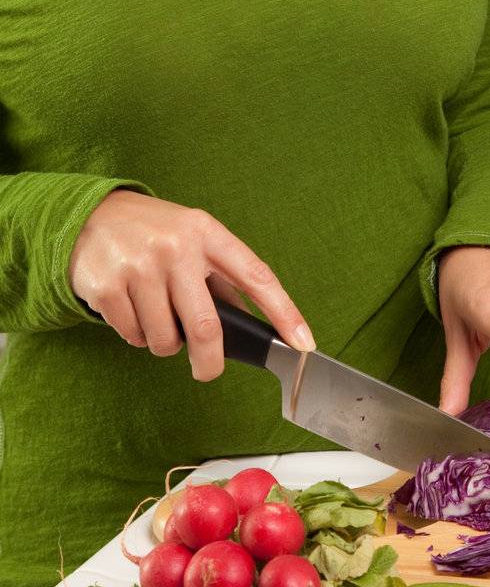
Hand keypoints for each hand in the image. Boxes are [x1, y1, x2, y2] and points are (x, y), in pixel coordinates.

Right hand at [69, 189, 314, 380]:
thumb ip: (221, 276)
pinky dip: (136, 335)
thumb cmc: (154, 232)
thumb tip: (251, 322)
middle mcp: (176, 248)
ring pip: (165, 340)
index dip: (284, 313)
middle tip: (207, 371)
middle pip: (206, 326)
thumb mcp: (193, 238)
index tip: (304, 342)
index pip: (257, 276)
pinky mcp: (107, 286)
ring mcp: (140, 266)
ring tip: (157, 316)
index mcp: (207, 233)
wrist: (89, 215)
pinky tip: (132, 309)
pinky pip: (133, 336)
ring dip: (165, 343)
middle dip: (210, 361)